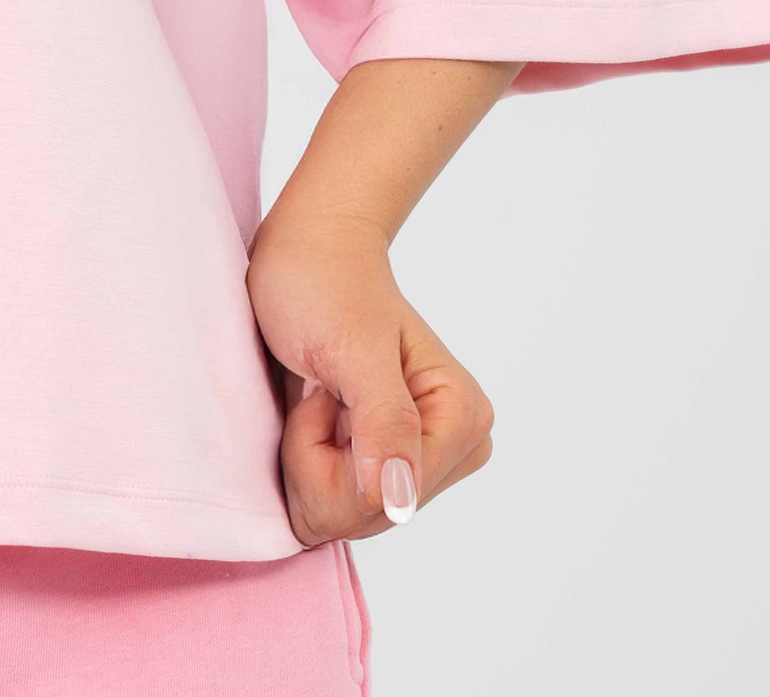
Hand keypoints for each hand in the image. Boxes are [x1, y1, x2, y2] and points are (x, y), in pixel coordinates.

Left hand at [246, 213, 494, 546]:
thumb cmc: (327, 282)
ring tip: (319, 396)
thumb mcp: (352, 347)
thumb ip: (385, 423)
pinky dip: (307, 464)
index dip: (326, 458)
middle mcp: (451, 449)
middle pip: (366, 519)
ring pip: (345, 519)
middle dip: (317, 462)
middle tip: (318, 392)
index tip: (324, 390)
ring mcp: (417, 460)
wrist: (309, 250)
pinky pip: (334, 507)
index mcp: (462, 419)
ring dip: (308, 460)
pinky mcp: (384, 463)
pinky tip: (318, 412)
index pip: (382, 504)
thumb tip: (398, 500)